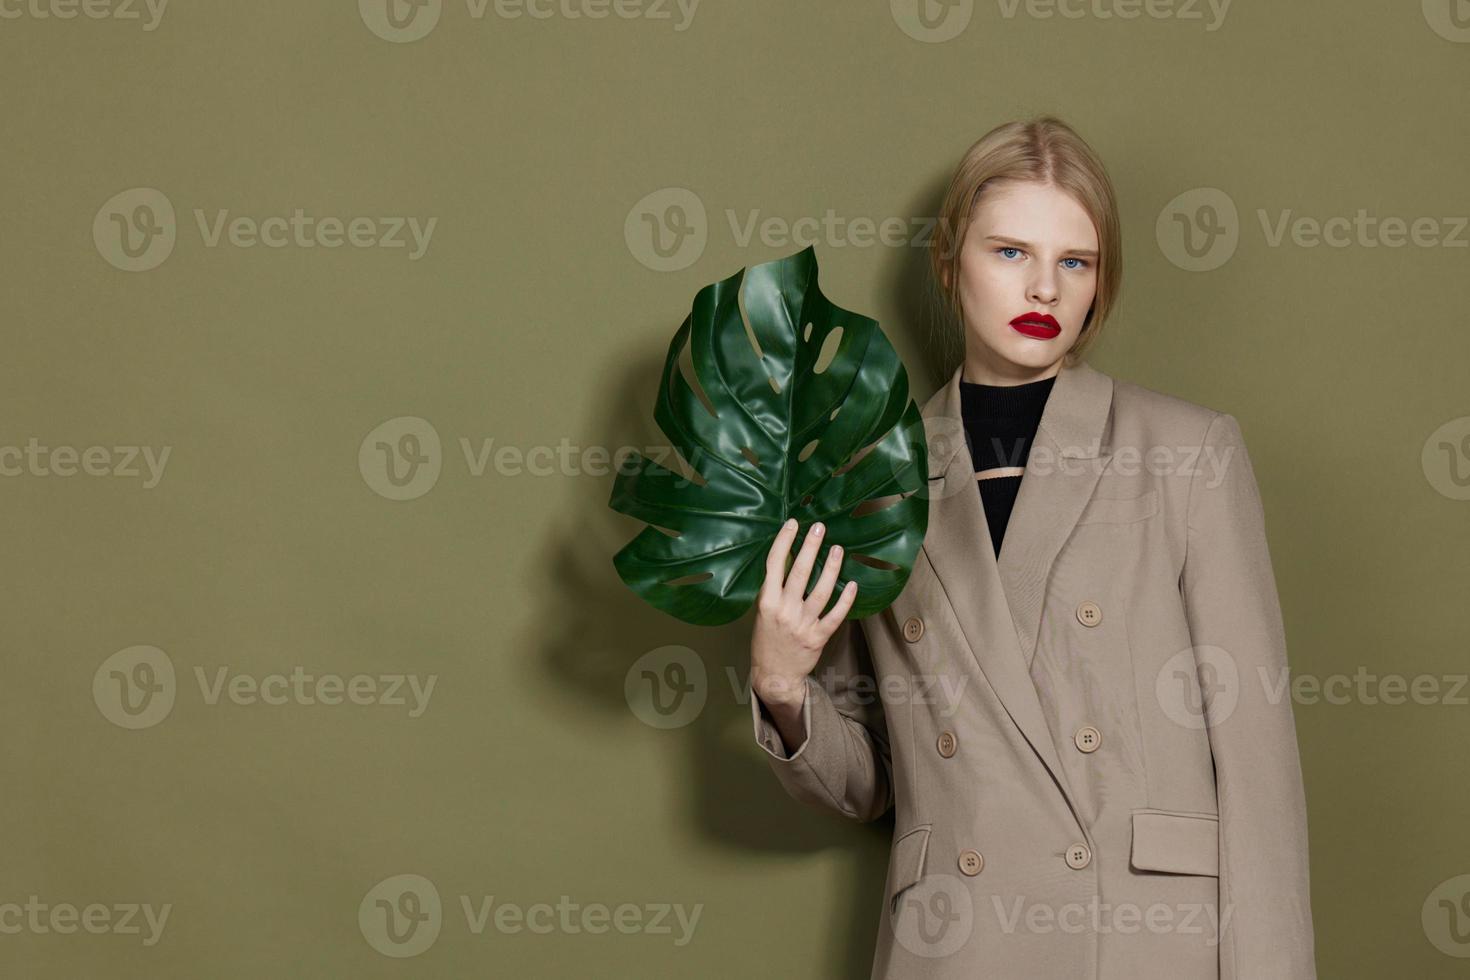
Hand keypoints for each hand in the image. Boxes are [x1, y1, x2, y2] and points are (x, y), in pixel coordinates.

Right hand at [750, 518, 857, 709]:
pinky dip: (845, 600)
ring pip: (821, 591)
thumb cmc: (766, 640)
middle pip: (799, 572)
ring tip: (837, 549)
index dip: (784, 542)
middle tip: (820, 528)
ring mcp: (803, 624)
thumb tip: (789, 560)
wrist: (774, 675)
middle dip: (810, 547)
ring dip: (831, 568)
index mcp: (767, 602)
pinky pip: (835, 615)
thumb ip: (773, 590)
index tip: (793, 524)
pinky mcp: (818, 637)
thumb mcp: (762, 613)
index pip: (774, 565)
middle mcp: (784, 611)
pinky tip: (853, 584)